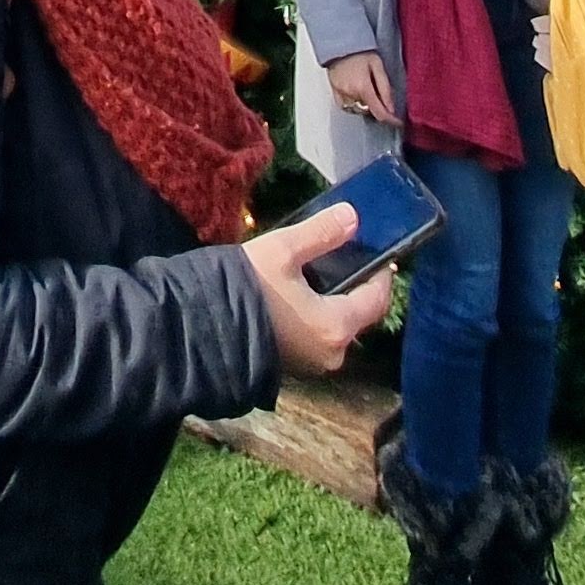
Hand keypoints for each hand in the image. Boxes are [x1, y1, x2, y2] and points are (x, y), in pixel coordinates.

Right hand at [243, 205, 394, 378]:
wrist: (202, 327)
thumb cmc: (248, 287)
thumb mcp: (284, 249)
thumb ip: (321, 233)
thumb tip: (353, 217)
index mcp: (337, 327)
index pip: (376, 300)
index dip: (382, 275)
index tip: (382, 254)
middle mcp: (332, 354)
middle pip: (358, 316)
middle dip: (357, 288)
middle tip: (350, 259)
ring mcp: (312, 366)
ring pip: (336, 328)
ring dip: (335, 302)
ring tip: (322, 273)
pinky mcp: (293, 368)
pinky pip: (317, 338)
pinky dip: (317, 317)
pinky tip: (301, 296)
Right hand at [323, 51, 396, 127]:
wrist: (341, 41)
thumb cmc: (361, 51)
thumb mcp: (378, 66)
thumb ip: (385, 89)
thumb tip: (391, 108)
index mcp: (363, 87)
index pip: (379, 113)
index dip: (390, 120)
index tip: (397, 122)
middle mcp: (351, 93)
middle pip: (369, 112)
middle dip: (378, 108)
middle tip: (381, 97)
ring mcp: (341, 93)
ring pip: (357, 110)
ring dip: (365, 107)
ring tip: (369, 94)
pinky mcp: (334, 90)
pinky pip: (344, 106)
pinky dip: (352, 106)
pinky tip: (357, 96)